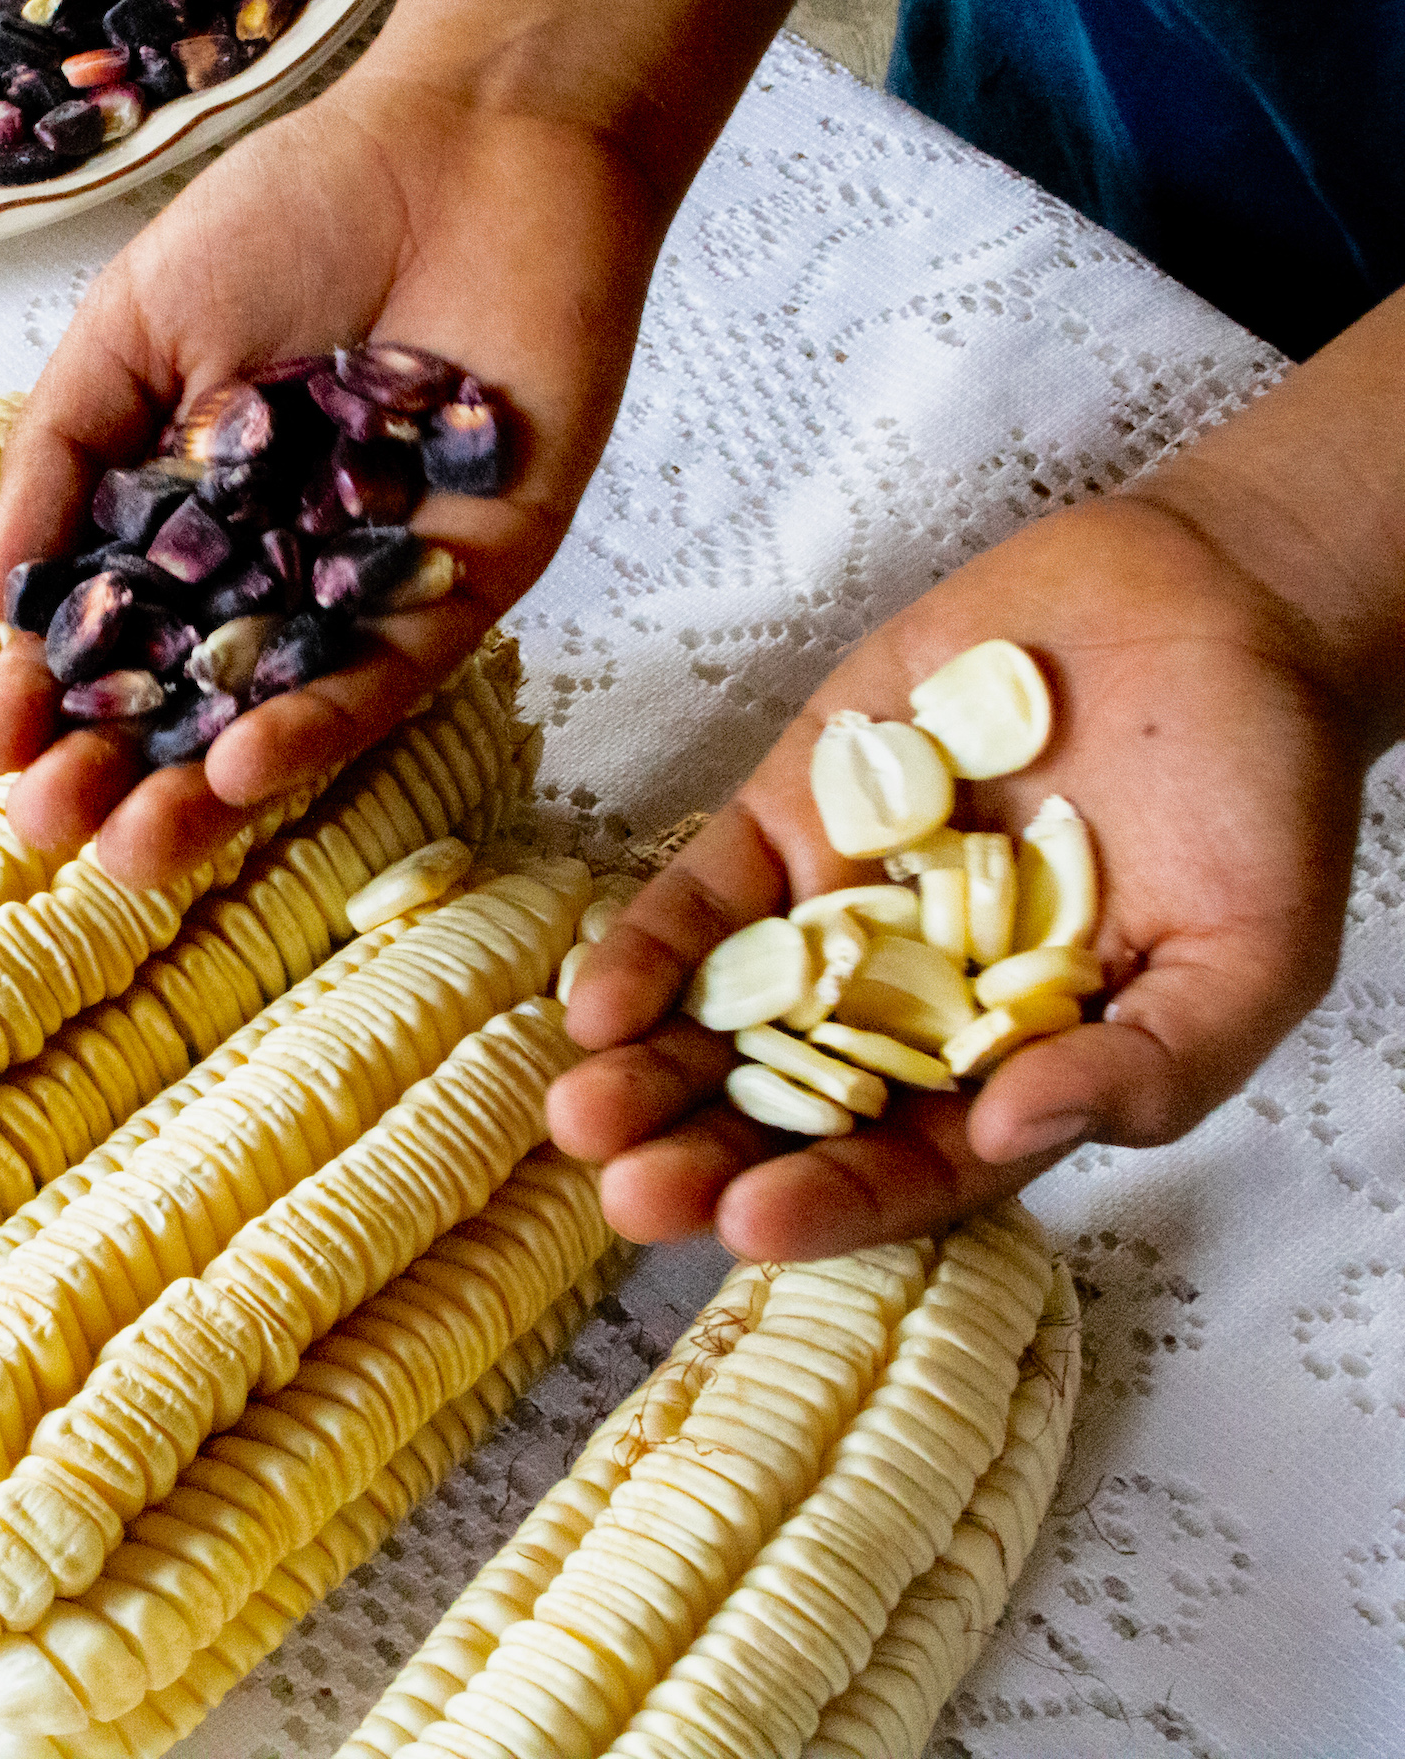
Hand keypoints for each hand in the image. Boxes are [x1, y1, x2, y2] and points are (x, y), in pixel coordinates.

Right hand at [0, 72, 660, 886]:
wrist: (473, 141)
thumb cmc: (295, 214)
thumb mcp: (135, 325)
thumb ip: (62, 455)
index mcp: (184, 513)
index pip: (106, 630)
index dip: (46, 694)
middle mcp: (272, 567)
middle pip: (186, 697)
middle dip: (115, 769)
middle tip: (46, 826)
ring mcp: (368, 586)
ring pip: (281, 713)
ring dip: (206, 791)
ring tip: (131, 849)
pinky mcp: (469, 583)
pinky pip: (389, 674)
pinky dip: (317, 724)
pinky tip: (245, 767)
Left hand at [545, 496, 1374, 1259]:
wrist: (1219, 613)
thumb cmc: (1258, 802)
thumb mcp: (1250, 961)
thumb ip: (1151, 1067)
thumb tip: (1017, 1126)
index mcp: (1012, 1072)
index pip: (908, 1166)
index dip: (833, 1202)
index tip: (755, 1225)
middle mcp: (907, 1012)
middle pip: (790, 1109)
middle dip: (704, 1156)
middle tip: (631, 1197)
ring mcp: (838, 916)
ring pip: (724, 1016)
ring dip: (649, 1071)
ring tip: (581, 1120)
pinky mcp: (790, 817)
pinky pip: (703, 900)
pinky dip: (648, 951)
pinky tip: (597, 1004)